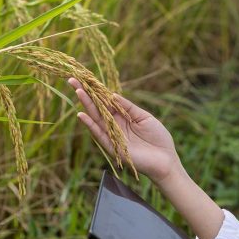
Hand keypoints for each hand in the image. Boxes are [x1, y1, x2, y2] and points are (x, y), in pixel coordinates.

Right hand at [67, 77, 181, 183]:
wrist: (166, 160)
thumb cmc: (158, 138)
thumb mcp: (144, 117)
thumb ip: (128, 107)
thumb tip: (111, 94)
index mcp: (122, 117)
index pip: (106, 101)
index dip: (96, 91)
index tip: (85, 78)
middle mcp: (115, 125)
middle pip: (97, 108)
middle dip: (85, 94)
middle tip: (72, 80)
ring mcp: (112, 136)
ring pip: (96, 119)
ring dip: (86, 106)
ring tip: (78, 92)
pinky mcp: (113, 148)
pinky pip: (100, 135)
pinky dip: (91, 125)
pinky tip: (82, 115)